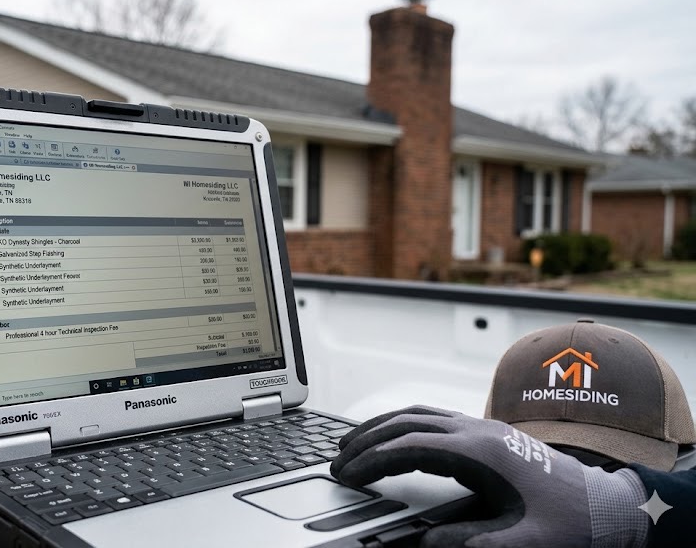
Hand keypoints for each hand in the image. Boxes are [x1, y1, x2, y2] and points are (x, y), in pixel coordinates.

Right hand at [329, 406, 648, 546]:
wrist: (610, 507)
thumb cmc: (571, 525)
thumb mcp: (521, 545)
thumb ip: (468, 545)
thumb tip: (419, 543)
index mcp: (481, 453)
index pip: (410, 447)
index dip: (372, 460)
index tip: (346, 475)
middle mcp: (478, 431)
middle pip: (406, 421)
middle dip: (366, 439)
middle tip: (336, 460)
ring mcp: (483, 428)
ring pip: (418, 413)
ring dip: (381, 426)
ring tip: (352, 446)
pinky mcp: (488, 434)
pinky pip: (432, 418)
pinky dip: (402, 426)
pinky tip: (392, 441)